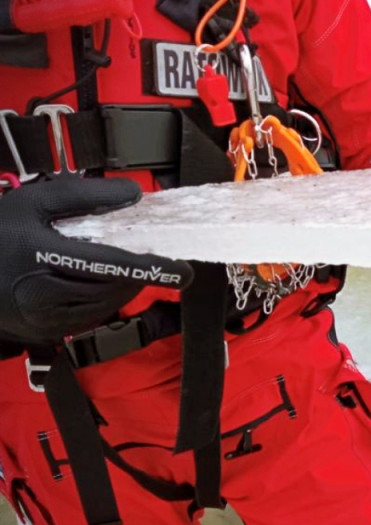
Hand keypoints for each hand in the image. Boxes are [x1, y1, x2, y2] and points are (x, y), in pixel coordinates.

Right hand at [0, 176, 193, 345]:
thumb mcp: (34, 200)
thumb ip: (84, 195)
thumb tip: (132, 194)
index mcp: (43, 254)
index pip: (112, 264)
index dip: (152, 269)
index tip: (183, 272)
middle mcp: (45, 293)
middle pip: (113, 286)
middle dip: (136, 272)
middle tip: (148, 257)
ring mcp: (45, 317)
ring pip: (106, 304)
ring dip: (123, 286)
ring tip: (122, 266)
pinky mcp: (47, 330)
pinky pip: (90, 317)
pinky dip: (103, 300)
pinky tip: (98, 283)